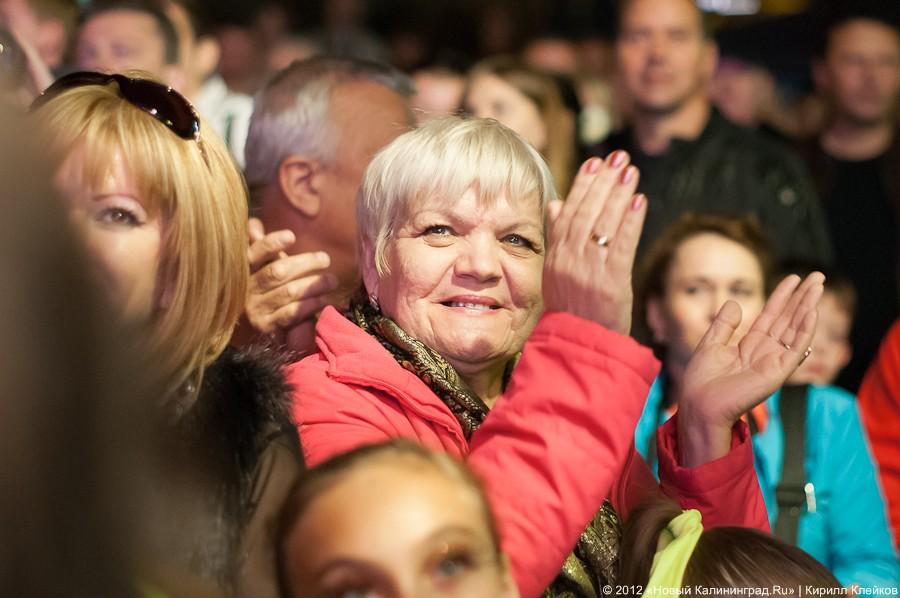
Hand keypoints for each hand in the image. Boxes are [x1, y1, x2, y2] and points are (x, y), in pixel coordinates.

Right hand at [245, 218, 336, 337]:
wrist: (254, 324)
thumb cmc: (263, 286)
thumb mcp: (261, 265)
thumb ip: (261, 246)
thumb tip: (255, 226)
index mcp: (245, 268)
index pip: (254, 252)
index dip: (271, 244)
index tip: (291, 236)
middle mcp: (247, 288)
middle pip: (277, 272)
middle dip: (305, 263)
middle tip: (325, 259)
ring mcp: (255, 308)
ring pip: (288, 292)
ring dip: (314, 285)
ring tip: (331, 281)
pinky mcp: (266, 326)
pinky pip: (292, 313)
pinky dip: (311, 305)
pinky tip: (324, 299)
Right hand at [543, 151, 646, 334]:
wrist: (579, 347)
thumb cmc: (572, 312)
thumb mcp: (556, 274)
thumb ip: (556, 238)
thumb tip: (555, 204)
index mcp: (555, 258)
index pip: (568, 214)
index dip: (582, 186)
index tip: (595, 162)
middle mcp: (569, 261)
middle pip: (586, 213)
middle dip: (603, 182)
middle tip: (618, 157)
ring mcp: (589, 271)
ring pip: (604, 224)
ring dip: (619, 194)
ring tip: (631, 171)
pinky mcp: (611, 282)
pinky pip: (621, 245)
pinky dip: (631, 221)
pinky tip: (640, 201)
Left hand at [677, 272, 824, 466]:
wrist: (700, 403)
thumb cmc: (702, 380)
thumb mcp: (710, 344)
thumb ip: (724, 324)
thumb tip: (735, 303)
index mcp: (750, 345)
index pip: (772, 315)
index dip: (783, 296)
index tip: (794, 278)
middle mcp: (766, 351)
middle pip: (788, 318)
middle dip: (803, 297)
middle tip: (817, 275)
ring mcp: (774, 361)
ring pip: (796, 328)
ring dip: (808, 307)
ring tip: (818, 285)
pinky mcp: (778, 372)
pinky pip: (796, 348)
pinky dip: (805, 330)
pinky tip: (812, 312)